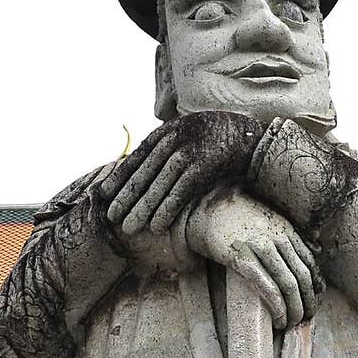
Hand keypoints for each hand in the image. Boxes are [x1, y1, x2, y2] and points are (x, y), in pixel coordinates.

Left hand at [97, 110, 263, 236]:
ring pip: (159, 183)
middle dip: (127, 196)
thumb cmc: (220, 140)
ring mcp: (191, 150)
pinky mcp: (206, 164)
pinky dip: (168, 208)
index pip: (137, 156)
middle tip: (111, 217)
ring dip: (143, 207)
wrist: (253, 138)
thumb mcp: (190, 134)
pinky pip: (181, 190)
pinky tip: (157, 226)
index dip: (120, 176)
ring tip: (129, 228)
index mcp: (169, 130)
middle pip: (144, 172)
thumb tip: (147, 166)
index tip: (104, 194)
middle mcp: (176, 138)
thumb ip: (170, 146)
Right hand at [185, 187, 323, 329]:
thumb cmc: (239, 218)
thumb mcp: (270, 220)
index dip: (315, 287)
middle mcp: (276, 238)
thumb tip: (317, 248)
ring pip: (288, 284)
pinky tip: (278, 318)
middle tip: (306, 318)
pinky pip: (266, 286)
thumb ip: (292, 234)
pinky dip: (276, 306)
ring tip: (291, 323)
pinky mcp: (241, 258)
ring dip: (293, 308)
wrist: (206, 210)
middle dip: (307, 302)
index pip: (310, 263)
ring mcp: (259, 248)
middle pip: (302, 277)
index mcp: (286, 230)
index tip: (313, 302)